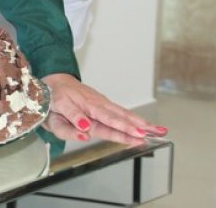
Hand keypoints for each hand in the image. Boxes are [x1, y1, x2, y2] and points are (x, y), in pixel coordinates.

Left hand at [41, 73, 167, 140]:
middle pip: (122, 116)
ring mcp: (102, 104)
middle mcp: (98, 104)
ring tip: (160, 130)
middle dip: (140, 125)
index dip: (124, 127)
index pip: (109, 119)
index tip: (138, 133)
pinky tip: (145, 125)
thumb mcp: (58, 106)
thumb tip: (86, 129)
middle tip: (157, 132)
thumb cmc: (55, 96)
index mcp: (88, 106)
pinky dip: (134, 118)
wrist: (54, 81)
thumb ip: (72, 118)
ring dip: (141, 122)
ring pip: (124, 114)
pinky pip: (120, 112)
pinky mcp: (103, 105)